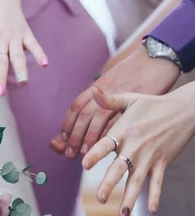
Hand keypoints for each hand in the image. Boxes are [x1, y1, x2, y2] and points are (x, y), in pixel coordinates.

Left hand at [51, 45, 180, 157]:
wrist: (155, 61)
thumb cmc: (133, 74)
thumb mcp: (111, 81)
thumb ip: (97, 97)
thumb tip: (82, 115)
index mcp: (97, 87)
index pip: (76, 106)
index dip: (67, 123)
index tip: (62, 139)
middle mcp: (105, 91)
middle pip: (84, 115)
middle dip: (75, 135)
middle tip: (69, 152)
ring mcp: (119, 96)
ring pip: (98, 119)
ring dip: (89, 137)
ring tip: (85, 153)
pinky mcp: (135, 103)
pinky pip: (120, 121)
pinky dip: (110, 134)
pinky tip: (106, 147)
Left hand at [82, 86, 194, 215]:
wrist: (184, 110)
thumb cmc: (153, 104)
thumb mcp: (130, 99)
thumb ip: (109, 100)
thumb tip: (92, 90)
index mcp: (123, 131)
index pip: (105, 144)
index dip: (94, 154)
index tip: (84, 164)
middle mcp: (135, 146)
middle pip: (119, 168)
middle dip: (109, 184)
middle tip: (99, 198)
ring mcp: (150, 157)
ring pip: (137, 180)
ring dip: (130, 197)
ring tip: (121, 213)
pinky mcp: (162, 162)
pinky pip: (158, 182)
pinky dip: (154, 196)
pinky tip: (150, 210)